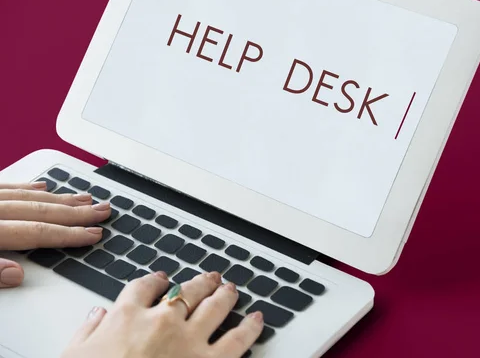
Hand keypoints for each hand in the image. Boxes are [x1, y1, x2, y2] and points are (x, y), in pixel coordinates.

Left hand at [0, 181, 110, 287]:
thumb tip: (16, 274)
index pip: (37, 233)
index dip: (69, 234)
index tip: (93, 234)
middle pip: (41, 211)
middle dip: (76, 213)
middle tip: (101, 211)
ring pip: (29, 197)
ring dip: (60, 199)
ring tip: (84, 199)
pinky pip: (7, 187)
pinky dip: (28, 188)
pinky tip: (43, 187)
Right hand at [62, 271, 263, 357]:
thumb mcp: (74, 356)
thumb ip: (87, 332)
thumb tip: (97, 315)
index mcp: (127, 317)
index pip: (144, 287)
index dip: (156, 280)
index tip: (162, 279)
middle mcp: (162, 321)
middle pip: (186, 291)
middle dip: (200, 282)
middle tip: (209, 278)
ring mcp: (189, 340)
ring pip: (214, 306)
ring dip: (225, 294)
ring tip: (231, 288)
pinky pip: (237, 340)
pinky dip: (250, 327)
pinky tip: (257, 319)